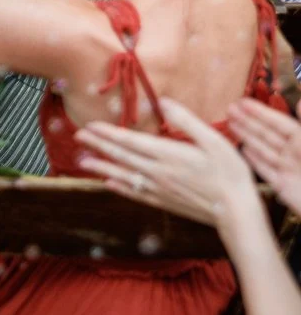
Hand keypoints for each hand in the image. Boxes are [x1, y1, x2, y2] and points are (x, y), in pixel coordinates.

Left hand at [79, 98, 263, 229]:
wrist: (237, 213)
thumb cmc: (229, 173)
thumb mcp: (213, 140)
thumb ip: (186, 120)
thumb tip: (163, 101)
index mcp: (167, 154)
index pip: (130, 141)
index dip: (107, 133)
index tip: (89, 126)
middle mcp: (157, 172)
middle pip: (121, 156)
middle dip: (98, 146)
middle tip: (77, 136)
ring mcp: (159, 189)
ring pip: (123, 176)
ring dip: (101, 168)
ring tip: (82, 162)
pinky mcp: (164, 202)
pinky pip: (135, 194)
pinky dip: (120, 188)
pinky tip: (109, 185)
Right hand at [230, 98, 300, 216]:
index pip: (278, 122)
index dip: (260, 112)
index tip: (242, 102)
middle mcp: (294, 153)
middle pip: (267, 134)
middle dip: (247, 121)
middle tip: (229, 109)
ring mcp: (288, 169)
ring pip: (263, 149)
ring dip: (246, 137)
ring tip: (230, 124)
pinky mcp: (283, 186)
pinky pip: (266, 171)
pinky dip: (254, 161)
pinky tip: (243, 151)